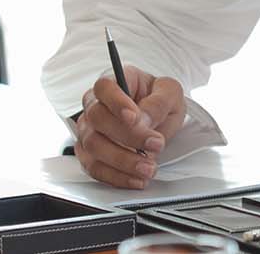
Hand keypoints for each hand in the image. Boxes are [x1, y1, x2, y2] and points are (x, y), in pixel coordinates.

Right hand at [73, 65, 184, 188]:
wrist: (158, 117)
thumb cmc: (160, 99)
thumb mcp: (170, 93)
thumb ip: (157, 103)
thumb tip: (141, 120)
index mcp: (115, 82)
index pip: (104, 87)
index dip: (115, 102)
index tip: (134, 117)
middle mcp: (95, 105)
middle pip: (97, 118)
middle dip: (128, 136)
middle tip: (155, 144)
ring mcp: (89, 130)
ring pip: (93, 146)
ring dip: (122, 161)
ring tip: (148, 167)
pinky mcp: (90, 153)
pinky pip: (94, 168)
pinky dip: (116, 176)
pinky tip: (136, 178)